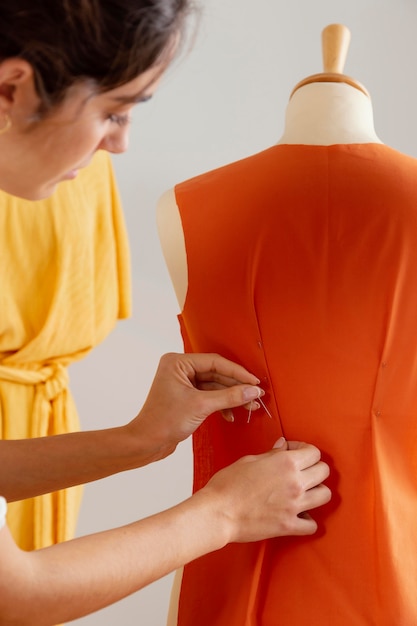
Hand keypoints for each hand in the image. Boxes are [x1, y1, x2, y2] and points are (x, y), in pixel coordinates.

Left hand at [128, 352, 261, 460]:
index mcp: (178, 362)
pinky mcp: (186, 397)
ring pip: (215, 386)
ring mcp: (183, 383)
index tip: (255, 382)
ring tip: (250, 407)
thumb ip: (229, 396)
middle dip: (236, 386)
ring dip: (231, 397)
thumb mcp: (201, 406)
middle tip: (256, 395)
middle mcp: (179, 369)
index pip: (215, 362)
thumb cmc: (165, 421)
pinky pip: (209, 396)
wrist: (147, 443)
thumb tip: (253, 391)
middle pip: (216, 373)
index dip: (237, 372)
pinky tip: (231, 415)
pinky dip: (221, 405)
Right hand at [201, 440, 330, 541]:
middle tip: (301, 470)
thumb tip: (283, 445)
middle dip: (314, 468)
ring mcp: (294, 505)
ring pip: (325, 495)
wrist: (218, 512)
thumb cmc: (228, 484)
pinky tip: (298, 515)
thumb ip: (271, 453)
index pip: (314, 452)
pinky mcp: (289, 525)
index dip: (304, 450)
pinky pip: (312, 525)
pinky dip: (308, 520)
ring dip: (316, 491)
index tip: (294, 452)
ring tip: (304, 491)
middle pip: (324, 471)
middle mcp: (295, 482)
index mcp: (286, 462)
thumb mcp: (249, 460)